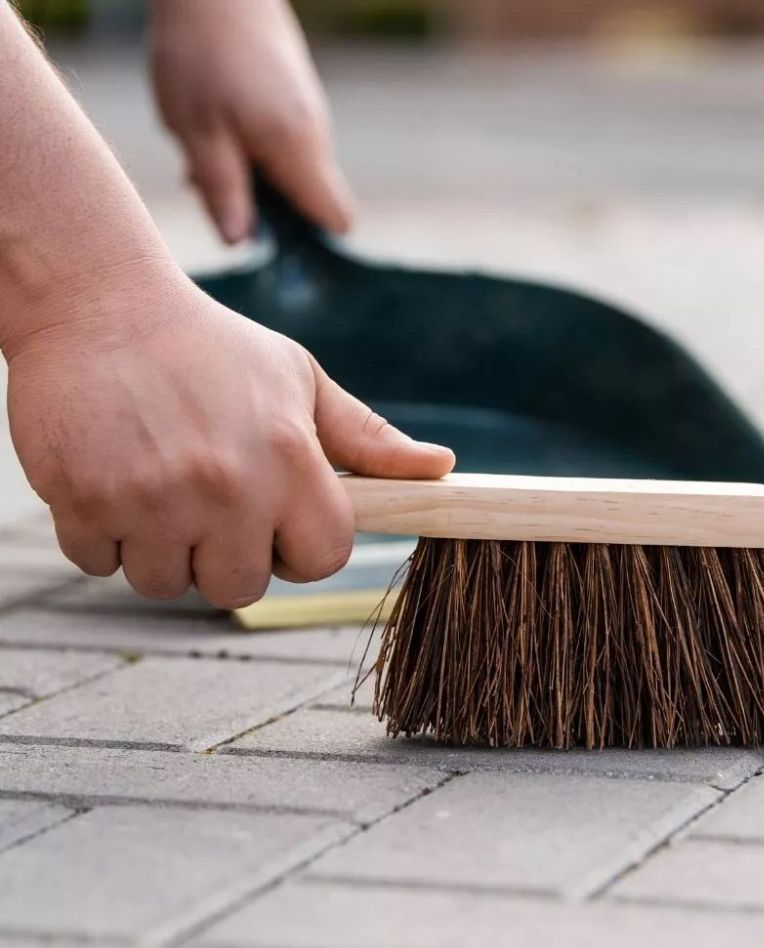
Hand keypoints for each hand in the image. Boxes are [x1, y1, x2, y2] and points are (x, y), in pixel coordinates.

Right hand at [4, 268, 453, 608]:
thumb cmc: (212, 347)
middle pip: (241, 588)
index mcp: (289, 457)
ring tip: (155, 484)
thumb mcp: (299, 380)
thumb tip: (441, 468)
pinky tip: (111, 479)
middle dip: (227, 557)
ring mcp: (151, 497)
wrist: (99, 303)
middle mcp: (226, 485)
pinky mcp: (83, 500)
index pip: (324, 559)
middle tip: (207, 503)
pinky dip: (103, 536)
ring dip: (161, 549)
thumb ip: (369, 439)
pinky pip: (100, 565)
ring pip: (166, 584)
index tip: (277, 525)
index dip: (302, 549)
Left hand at [149, 0, 353, 242]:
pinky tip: (215, 130)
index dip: (311, 244)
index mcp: (297, 150)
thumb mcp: (198, 133)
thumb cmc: (201, 53)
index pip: (336, 220)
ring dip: (254, 180)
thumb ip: (223, 192)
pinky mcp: (296, 101)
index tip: (273, 246)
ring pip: (293, 175)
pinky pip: (284, 148)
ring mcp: (309, 117)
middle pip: (311, 204)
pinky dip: (254, 153)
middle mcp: (316, 138)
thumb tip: (240, 244)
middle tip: (216, 191)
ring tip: (206, 153)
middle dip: (270, 213)